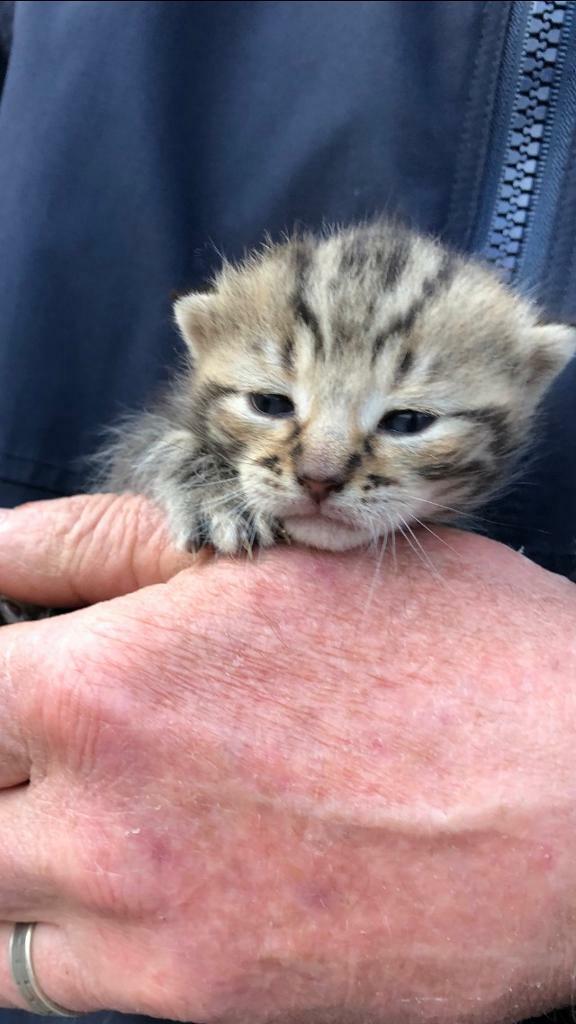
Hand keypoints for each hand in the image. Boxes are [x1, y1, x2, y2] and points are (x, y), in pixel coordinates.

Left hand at [0, 494, 573, 1022]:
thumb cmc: (448, 653)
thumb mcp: (269, 557)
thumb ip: (94, 548)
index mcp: (104, 686)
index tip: (19, 671)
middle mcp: (102, 824)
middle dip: (5, 761)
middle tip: (54, 735)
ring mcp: (147, 929)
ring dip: (17, 849)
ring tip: (84, 804)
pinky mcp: (204, 999)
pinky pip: (61, 978)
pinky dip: (71, 926)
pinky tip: (139, 871)